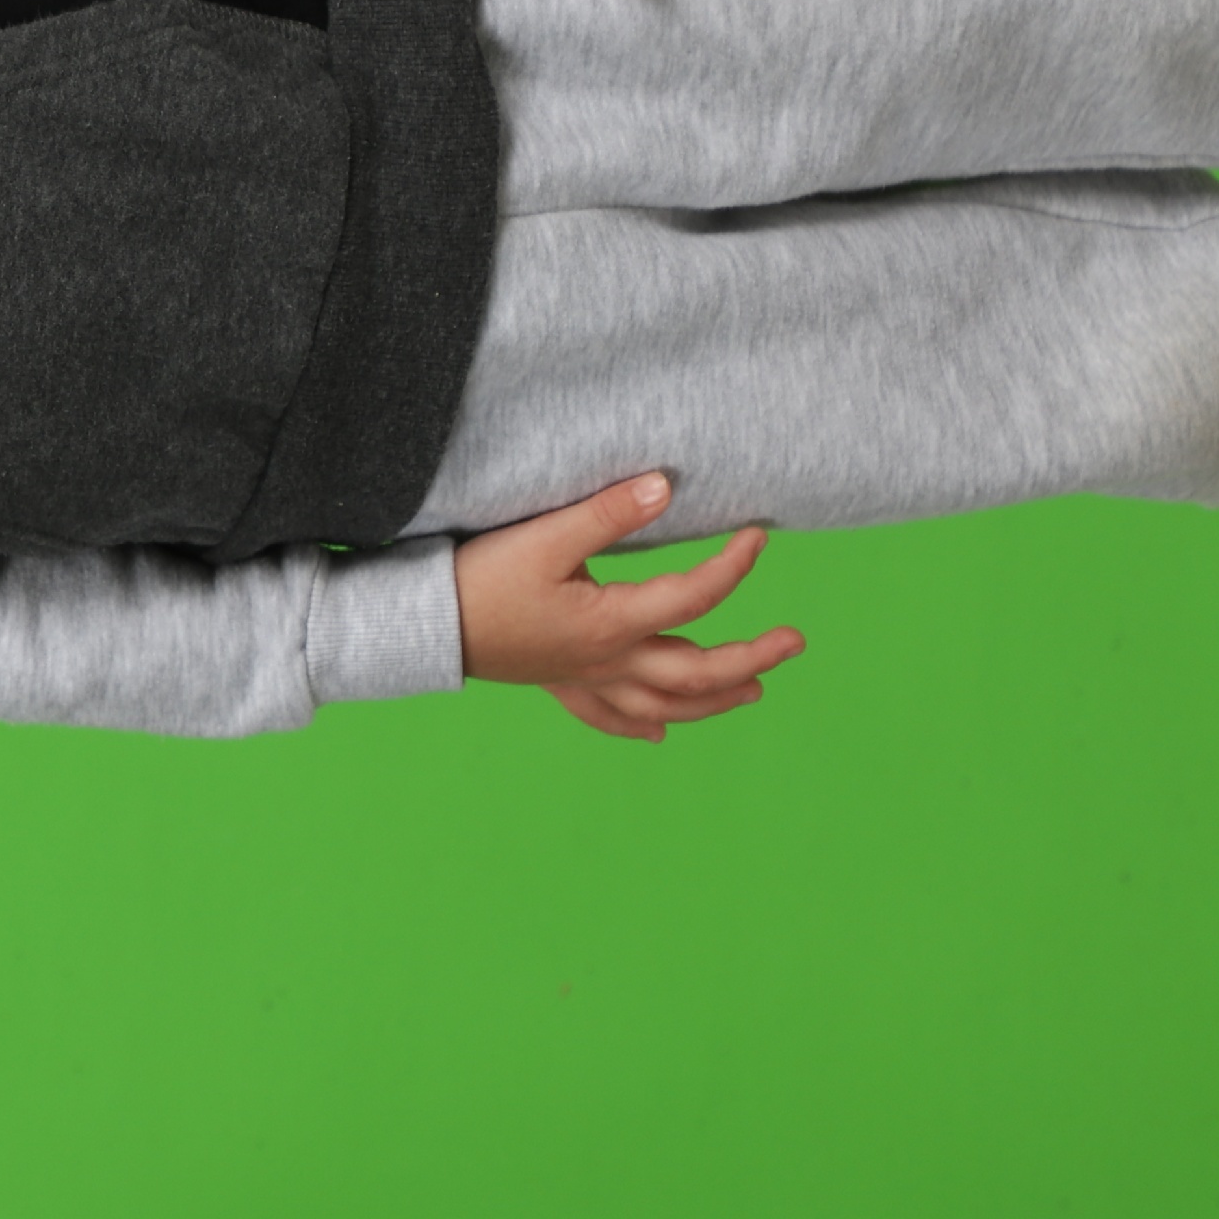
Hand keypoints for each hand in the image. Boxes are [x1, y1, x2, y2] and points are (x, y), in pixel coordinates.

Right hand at [455, 473, 796, 743]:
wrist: (425, 625)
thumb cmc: (479, 579)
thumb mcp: (543, 536)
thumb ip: (608, 513)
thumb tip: (665, 487)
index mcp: (611, 623)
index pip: (693, 595)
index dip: (734, 566)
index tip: (761, 536)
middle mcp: (608, 661)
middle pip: (697, 672)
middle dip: (752, 658)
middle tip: (793, 641)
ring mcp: (584, 679)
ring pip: (666, 705)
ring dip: (715, 700)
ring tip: (755, 689)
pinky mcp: (558, 683)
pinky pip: (609, 716)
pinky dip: (641, 725)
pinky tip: (662, 731)